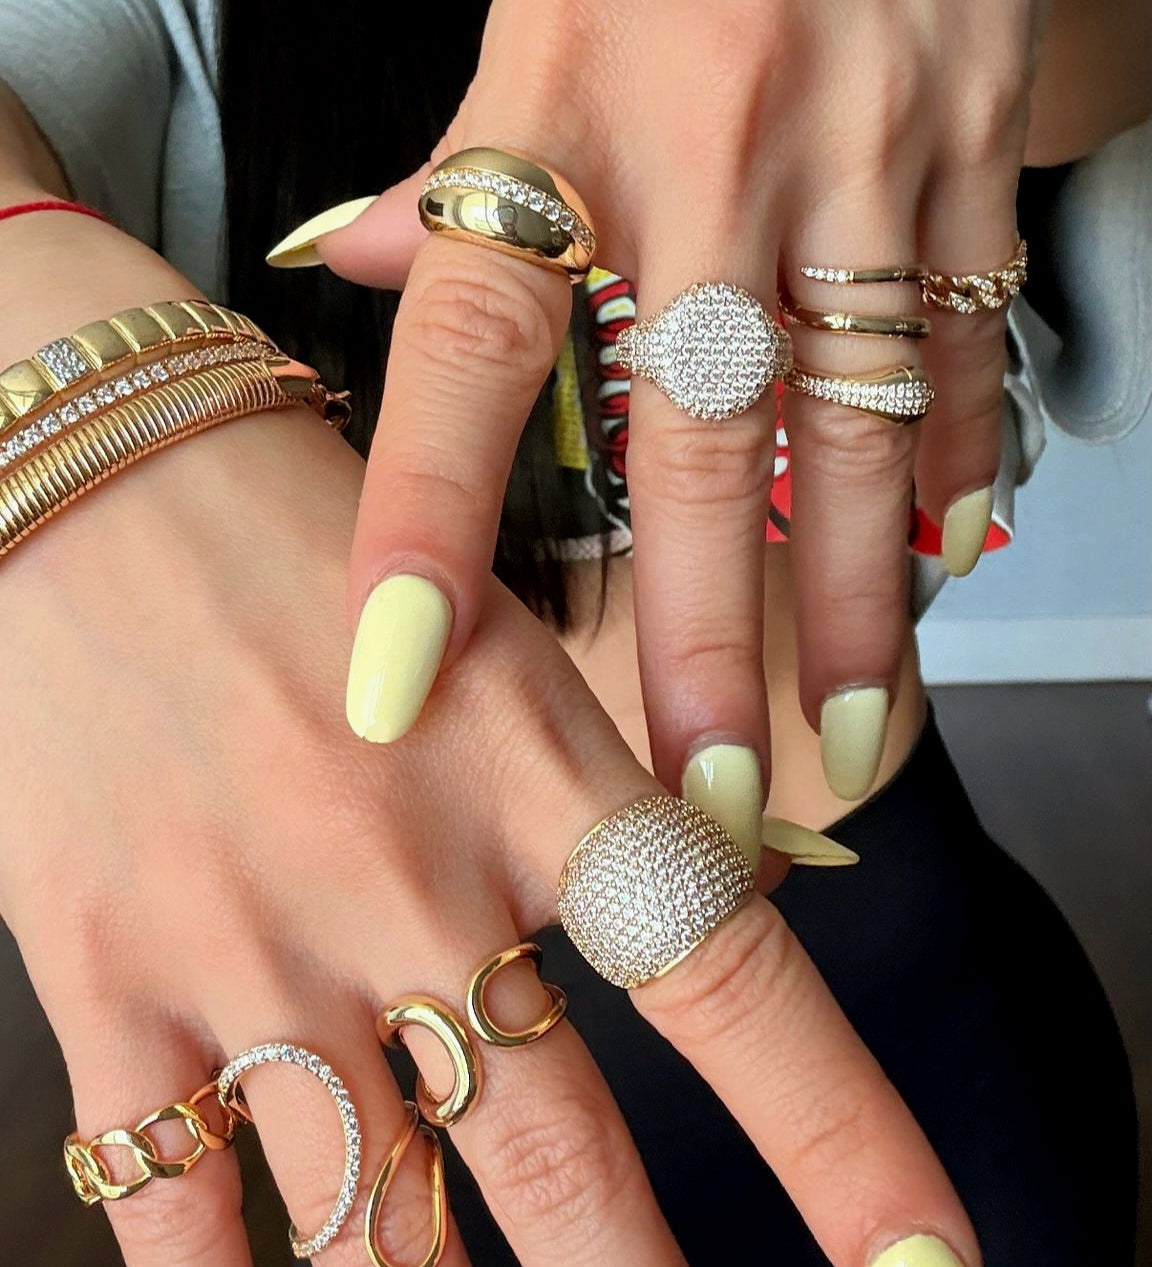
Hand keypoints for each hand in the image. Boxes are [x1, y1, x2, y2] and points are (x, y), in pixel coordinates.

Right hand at [1, 410, 976, 1266]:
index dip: (846, 1146)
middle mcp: (411, 881)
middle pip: (566, 1165)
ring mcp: (257, 946)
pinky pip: (178, 1210)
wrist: (83, 467)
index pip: (729, 987)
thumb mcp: (484, 633)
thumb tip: (680, 917)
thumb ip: (573, 799)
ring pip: (383, 1229)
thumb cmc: (294, 526)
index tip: (930, 1265)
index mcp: (533, 768)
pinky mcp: (115, 980)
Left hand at [280, 0, 1043, 814]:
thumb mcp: (531, 22)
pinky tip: (942, 573)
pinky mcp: (968, 166)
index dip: (426, 525)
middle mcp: (714, 163)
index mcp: (566, 130)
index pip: (469, 354)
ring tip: (844, 739)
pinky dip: (953, 478)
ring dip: (853, 604)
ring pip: (856, 434)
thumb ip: (459, 170)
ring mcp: (859, 170)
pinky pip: (965, 354)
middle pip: (696, 450)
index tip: (396, 678)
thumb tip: (368, 261)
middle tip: (697, 790)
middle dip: (705, 639)